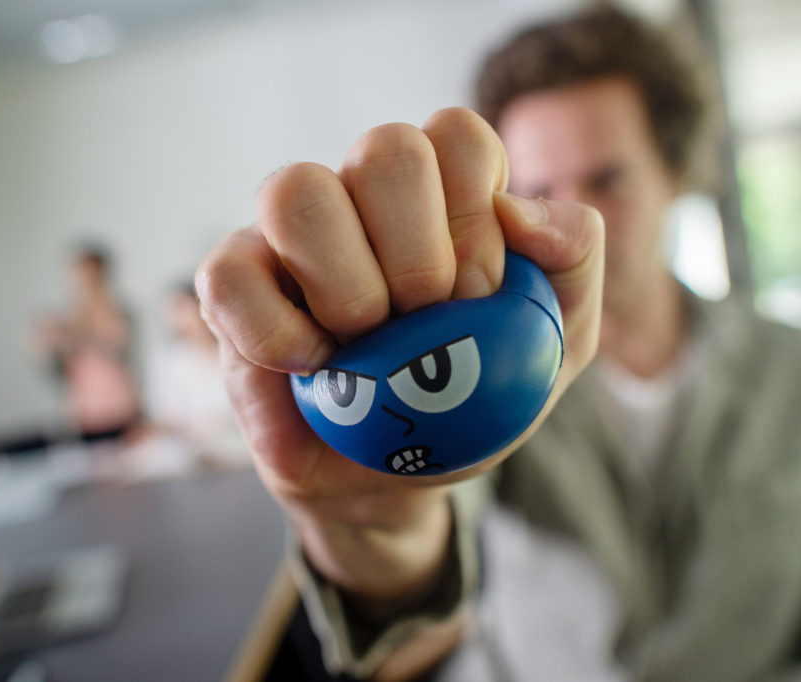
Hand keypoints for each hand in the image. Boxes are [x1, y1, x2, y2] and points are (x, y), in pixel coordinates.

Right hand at [196, 107, 603, 605]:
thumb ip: (574, 259)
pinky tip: (312, 368)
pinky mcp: (232, 286)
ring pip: (295, 190)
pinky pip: (226, 275)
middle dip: (421, 254)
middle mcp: (361, 194)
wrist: (395, 477)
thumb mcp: (557, 341)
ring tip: (365, 345)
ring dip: (348, 286)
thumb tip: (518, 208)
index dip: (474, 217)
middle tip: (427, 323)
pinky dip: (276, 330)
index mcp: (440, 191)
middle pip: (386, 148)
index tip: (479, 298)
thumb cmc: (472, 399)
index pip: (455, 135)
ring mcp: (290, 236)